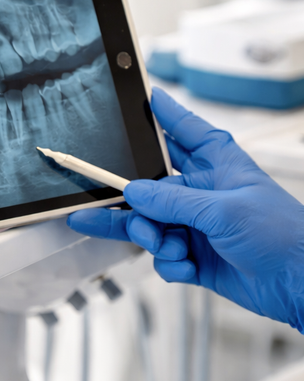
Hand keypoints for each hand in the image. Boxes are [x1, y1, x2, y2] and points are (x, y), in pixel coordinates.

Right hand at [68, 87, 303, 330]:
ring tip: (168, 246)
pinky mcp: (194, 256)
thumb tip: (132, 193)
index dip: (163, 113)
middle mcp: (202, 191)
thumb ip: (173, 201)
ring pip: (150, 224)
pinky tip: (188, 267)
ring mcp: (196, 225)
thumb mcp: (224, 210)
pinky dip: (171, 264)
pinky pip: (162, 257)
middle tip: (97, 205)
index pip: (184, 130)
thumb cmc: (281, 234)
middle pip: (151, 184)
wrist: (299, 284)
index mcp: (218, 164)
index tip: (142, 96)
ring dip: (152, 238)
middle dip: (132, 200)